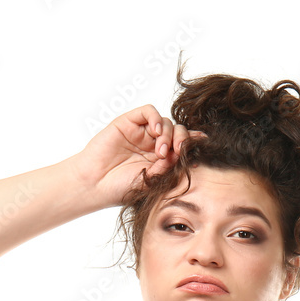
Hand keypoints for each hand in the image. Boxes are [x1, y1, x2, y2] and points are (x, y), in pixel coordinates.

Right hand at [67, 104, 205, 207]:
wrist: (96, 185)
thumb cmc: (122, 188)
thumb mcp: (152, 180)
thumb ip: (170, 166)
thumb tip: (189, 153)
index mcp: (162, 159)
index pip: (183, 145)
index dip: (194, 144)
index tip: (204, 148)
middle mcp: (153, 144)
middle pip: (178, 132)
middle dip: (182, 140)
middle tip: (178, 153)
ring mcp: (141, 133)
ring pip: (165, 122)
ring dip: (168, 135)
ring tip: (162, 152)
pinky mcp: (129, 123)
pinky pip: (148, 112)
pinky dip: (155, 118)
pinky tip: (156, 132)